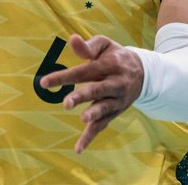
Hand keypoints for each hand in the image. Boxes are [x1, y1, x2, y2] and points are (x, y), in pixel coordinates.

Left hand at [38, 34, 144, 153]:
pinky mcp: (115, 112)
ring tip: (82, 118)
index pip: (84, 71)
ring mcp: (116, 100)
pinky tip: (78, 148)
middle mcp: (115, 84)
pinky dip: (91, 136)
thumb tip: (71, 39)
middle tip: (66, 103)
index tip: (45, 82)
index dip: (64, 77)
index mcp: (109, 65)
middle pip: (97, 90)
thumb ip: (88, 46)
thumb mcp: (105, 45)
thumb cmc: (115, 56)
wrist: (143, 73)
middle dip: (82, 96)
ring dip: (93, 114)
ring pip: (104, 109)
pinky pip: (103, 125)